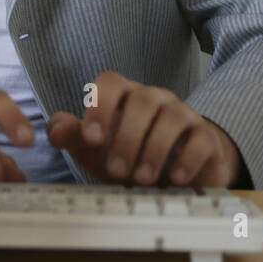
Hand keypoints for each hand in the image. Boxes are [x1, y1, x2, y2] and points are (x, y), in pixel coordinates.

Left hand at [46, 71, 240, 188]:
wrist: (174, 175)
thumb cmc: (130, 156)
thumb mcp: (97, 150)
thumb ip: (74, 137)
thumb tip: (56, 131)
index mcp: (124, 96)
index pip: (109, 82)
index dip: (99, 106)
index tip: (91, 139)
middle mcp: (155, 98)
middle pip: (142, 99)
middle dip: (127, 136)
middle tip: (116, 171)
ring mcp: (183, 114)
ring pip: (173, 115)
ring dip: (155, 149)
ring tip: (141, 179)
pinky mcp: (206, 137)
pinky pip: (201, 138)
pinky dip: (187, 159)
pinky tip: (175, 179)